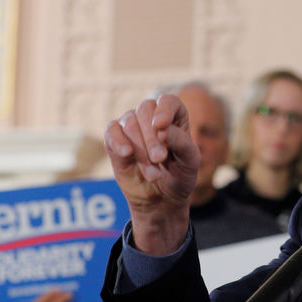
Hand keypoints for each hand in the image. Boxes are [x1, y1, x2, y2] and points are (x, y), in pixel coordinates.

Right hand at [103, 94, 200, 254]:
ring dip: (141, 150)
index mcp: (175, 118)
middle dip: (152, 137)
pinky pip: (112, 131)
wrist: (161, 200)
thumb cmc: (179, 177)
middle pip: (146, 110)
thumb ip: (182, 143)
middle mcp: (151, 117)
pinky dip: (118, 141)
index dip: (164, 110)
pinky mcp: (115, 140)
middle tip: (159, 159)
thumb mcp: (190, 163)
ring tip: (153, 173)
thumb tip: (162, 129)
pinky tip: (127, 153)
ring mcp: (132, 126)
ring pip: (130, 123)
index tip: (161, 126)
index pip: (168, 101)